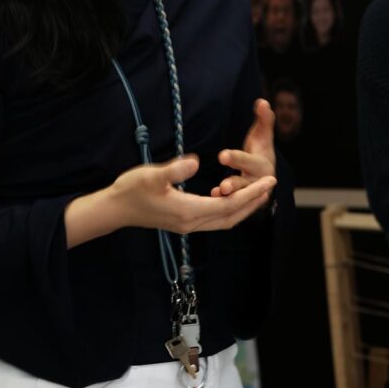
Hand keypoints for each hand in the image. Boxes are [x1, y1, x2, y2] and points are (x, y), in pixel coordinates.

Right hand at [109, 153, 274, 235]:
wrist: (116, 209)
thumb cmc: (131, 189)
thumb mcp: (151, 175)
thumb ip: (175, 169)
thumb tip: (196, 162)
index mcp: (189, 211)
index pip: (229, 204)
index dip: (252, 193)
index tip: (269, 180)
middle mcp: (192, 223)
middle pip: (232, 215)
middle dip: (254, 201)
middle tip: (272, 185)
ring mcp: (188, 225)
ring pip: (225, 220)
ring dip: (244, 207)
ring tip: (258, 192)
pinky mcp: (184, 222)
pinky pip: (215, 219)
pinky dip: (229, 209)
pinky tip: (231, 197)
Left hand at [210, 98, 276, 198]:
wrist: (264, 173)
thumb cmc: (260, 150)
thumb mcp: (263, 135)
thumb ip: (263, 119)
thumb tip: (263, 101)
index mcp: (262, 165)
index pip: (248, 161)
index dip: (236, 158)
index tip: (222, 156)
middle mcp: (257, 182)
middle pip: (245, 183)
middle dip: (234, 184)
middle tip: (222, 186)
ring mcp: (249, 195)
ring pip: (239, 197)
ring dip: (228, 197)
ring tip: (216, 193)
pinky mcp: (241, 202)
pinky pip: (232, 205)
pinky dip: (222, 203)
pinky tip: (211, 198)